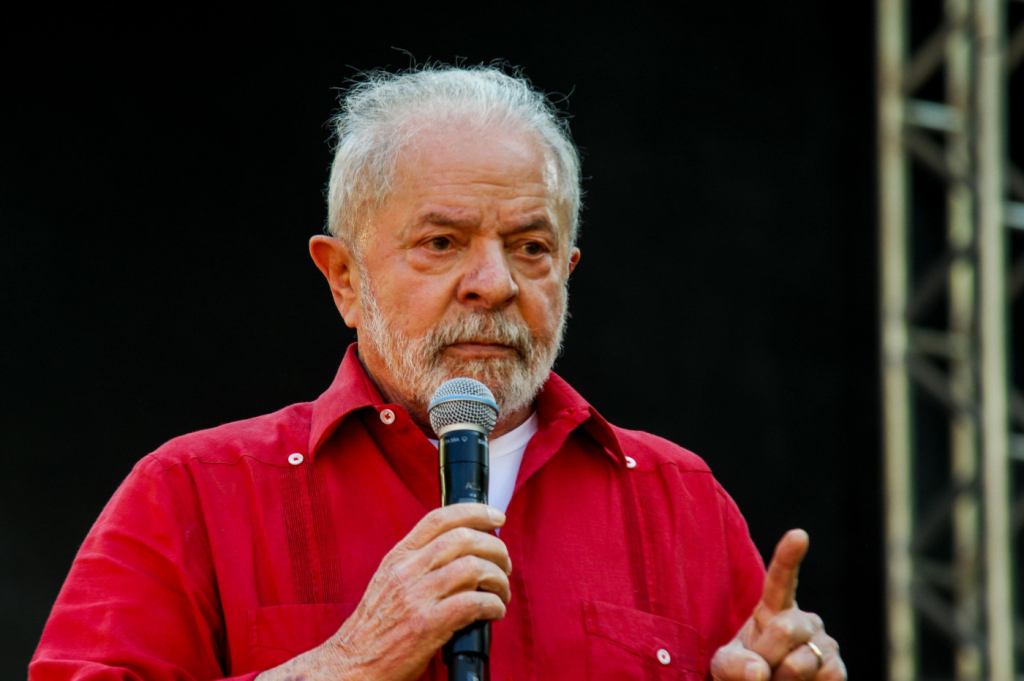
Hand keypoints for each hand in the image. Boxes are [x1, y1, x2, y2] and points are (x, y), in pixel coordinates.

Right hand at [257, 503, 510, 680]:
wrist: (351, 665)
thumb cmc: (374, 629)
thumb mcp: (389, 582)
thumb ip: (418, 564)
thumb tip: (461, 553)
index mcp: (398, 557)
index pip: (438, 518)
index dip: (474, 512)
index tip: (496, 518)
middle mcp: (407, 571)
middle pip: (463, 539)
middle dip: (495, 547)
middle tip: (505, 564)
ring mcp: (416, 597)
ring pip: (473, 568)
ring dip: (498, 579)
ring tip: (501, 592)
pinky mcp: (427, 625)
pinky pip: (473, 603)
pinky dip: (493, 604)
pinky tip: (495, 611)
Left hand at [711, 530, 845, 680]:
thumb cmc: (742, 674)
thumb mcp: (725, 666)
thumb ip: (734, 666)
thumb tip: (759, 672)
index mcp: (774, 608)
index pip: (780, 579)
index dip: (789, 557)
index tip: (799, 535)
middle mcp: (804, 619)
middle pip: (785, 629)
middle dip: (766, 655)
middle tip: (759, 673)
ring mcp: (825, 643)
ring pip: (801, 662)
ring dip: (782, 680)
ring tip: (778, 680)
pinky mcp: (838, 669)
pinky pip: (825, 677)